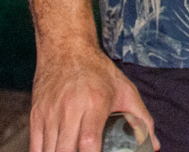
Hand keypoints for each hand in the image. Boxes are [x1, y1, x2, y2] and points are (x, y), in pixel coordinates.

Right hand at [30, 43, 158, 151]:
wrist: (65, 47)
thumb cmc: (97, 70)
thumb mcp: (125, 90)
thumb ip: (142, 119)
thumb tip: (153, 145)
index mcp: (94, 103)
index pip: (89, 141)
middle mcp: (69, 109)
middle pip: (65, 151)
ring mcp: (50, 113)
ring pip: (48, 151)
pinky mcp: (36, 115)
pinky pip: (34, 146)